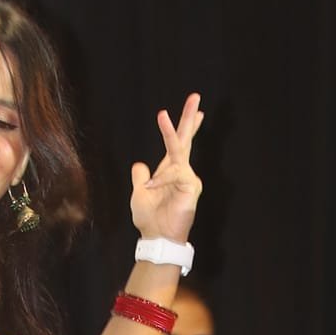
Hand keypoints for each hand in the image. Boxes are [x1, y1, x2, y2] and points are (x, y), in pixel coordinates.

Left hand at [129, 93, 203, 245]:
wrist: (156, 238)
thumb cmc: (149, 219)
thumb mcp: (139, 194)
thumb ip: (140, 177)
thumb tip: (139, 164)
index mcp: (169, 170)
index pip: (178, 144)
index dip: (183, 127)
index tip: (196, 110)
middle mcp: (180, 171)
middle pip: (186, 140)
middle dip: (188, 118)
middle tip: (195, 96)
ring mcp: (188, 178)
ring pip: (177, 153)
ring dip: (167, 140)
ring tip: (159, 131)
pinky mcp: (191, 187)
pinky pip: (176, 173)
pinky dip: (162, 179)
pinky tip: (152, 188)